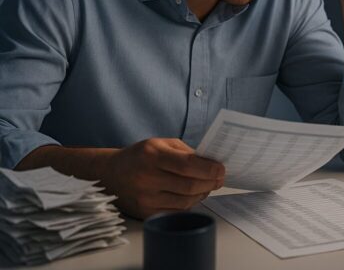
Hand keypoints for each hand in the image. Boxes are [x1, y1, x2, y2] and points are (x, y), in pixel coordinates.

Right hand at [102, 138, 224, 218]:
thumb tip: (211, 164)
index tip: (221, 169)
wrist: (110, 174)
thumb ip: (187, 152)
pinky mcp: (145, 212)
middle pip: (190, 185)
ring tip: (208, 186)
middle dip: (210, 182)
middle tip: (219, 179)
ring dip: (202, 194)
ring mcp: (145, 198)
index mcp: (152, 155)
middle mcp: (147, 177)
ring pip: (186, 201)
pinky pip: (176, 211)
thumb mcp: (162, 144)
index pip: (188, 165)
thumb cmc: (141, 156)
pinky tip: (194, 195)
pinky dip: (190, 203)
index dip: (209, 169)